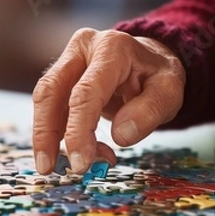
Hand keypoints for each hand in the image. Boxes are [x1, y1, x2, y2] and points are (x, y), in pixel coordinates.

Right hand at [32, 28, 185, 173]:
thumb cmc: (157, 76)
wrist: (149, 59)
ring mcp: (68, 58)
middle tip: (48, 168)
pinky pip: (52, 105)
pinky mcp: (61, 74)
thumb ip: (149, 111)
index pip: (86, 92)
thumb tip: (120, 135)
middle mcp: (83, 47)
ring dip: (47, 135)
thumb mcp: (169, 92)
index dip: (78, 130)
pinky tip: (81, 151)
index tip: (80, 163)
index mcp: (112, 49)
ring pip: (45, 98)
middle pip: (52, 91)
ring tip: (59, 165)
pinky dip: (59, 132)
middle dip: (46, 133)